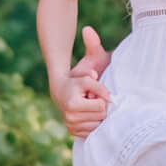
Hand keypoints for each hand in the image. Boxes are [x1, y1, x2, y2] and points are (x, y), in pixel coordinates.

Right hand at [51, 25, 111, 139]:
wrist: (62, 88)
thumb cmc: (82, 73)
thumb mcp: (90, 59)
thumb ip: (92, 46)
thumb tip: (88, 34)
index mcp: (73, 103)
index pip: (103, 105)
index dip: (103, 95)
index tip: (97, 87)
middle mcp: (70, 116)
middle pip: (101, 115)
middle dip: (101, 104)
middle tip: (94, 95)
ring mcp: (70, 125)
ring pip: (98, 124)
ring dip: (98, 114)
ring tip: (91, 103)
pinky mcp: (73, 132)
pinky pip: (92, 131)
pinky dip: (94, 123)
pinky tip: (90, 112)